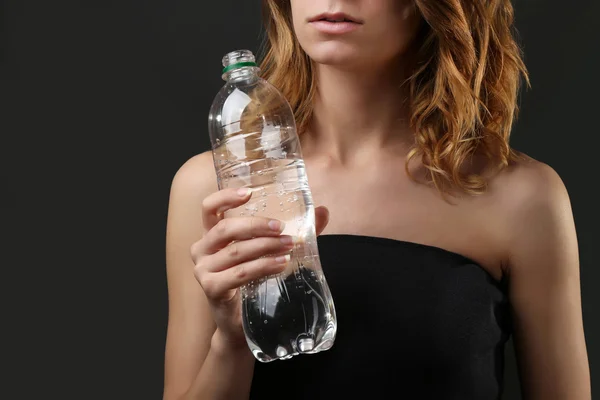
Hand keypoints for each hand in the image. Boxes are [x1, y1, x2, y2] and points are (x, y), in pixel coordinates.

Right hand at [191, 187, 329, 345]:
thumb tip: (323, 211)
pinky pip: (239, 273)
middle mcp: (202, 249)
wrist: (241, 324)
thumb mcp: (268, 253)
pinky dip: (262, 266)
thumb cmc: (253, 282)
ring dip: (266, 246)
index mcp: (211, 235)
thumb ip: (290, 231)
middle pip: (225, 228)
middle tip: (281, 227)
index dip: (225, 197)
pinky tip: (281, 264)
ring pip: (236, 251)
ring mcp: (203, 270)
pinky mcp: (211, 289)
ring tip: (289, 245)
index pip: (209, 208)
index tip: (249, 193)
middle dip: (257, 225)